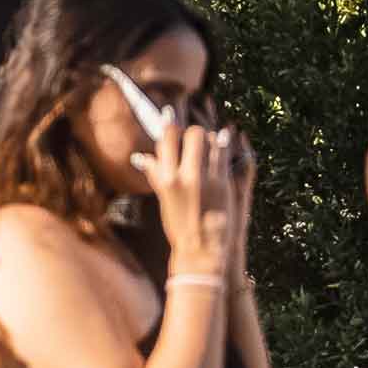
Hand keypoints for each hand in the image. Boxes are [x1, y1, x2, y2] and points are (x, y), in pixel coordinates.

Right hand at [138, 122, 244, 277]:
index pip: (167, 136)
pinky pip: (224, 154)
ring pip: (211, 140)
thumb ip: (155, 176)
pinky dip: (223, 146)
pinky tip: (223, 144)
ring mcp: (206, 179)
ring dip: (211, 139)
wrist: (202, 251)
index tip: (172, 116)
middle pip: (191, 133)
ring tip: (211, 144)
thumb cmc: (179, 226)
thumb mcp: (163, 200)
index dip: (170, 123)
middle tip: (194, 139)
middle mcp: (184, 176)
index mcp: (165, 178)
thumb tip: (143, 158)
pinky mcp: (224, 184)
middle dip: (193, 133)